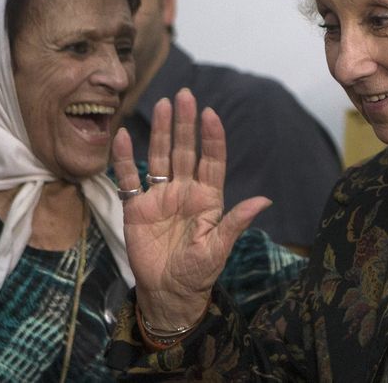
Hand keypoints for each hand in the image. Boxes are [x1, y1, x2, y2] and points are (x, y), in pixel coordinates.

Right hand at [111, 88, 270, 328]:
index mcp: (207, 199)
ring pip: (160, 157)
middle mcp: (184, 191)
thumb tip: (264, 201)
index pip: (211, 161)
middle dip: (185, 124)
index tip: (211, 114)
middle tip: (185, 94)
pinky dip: (125, 159)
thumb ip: (235, 223)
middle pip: (184, 151)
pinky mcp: (136, 207)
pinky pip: (129, 178)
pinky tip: (123, 135)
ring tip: (163, 103)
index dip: (212, 138)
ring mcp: (159, 197)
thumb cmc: (197, 273)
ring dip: (161, 132)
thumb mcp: (218, 249)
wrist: (167, 293)